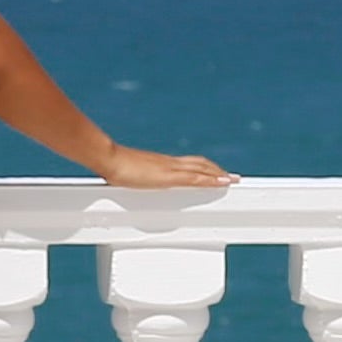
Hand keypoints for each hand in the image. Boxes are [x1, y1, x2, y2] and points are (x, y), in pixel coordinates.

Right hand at [95, 143, 239, 189]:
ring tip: (232, 180)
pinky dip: (211, 179)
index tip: (214, 172)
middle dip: (216, 170)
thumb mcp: (127, 174)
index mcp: (161, 163)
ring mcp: (171, 168)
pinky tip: (222, 182)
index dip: (203, 167)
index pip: (188, 163)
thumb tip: (131, 182)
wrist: (109, 158)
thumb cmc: (113, 166)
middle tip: (230, 177)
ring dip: (218, 174)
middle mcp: (170, 163)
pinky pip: (196, 177)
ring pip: (202, 169)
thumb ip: (134, 178)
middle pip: (199, 163)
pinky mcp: (169, 176)